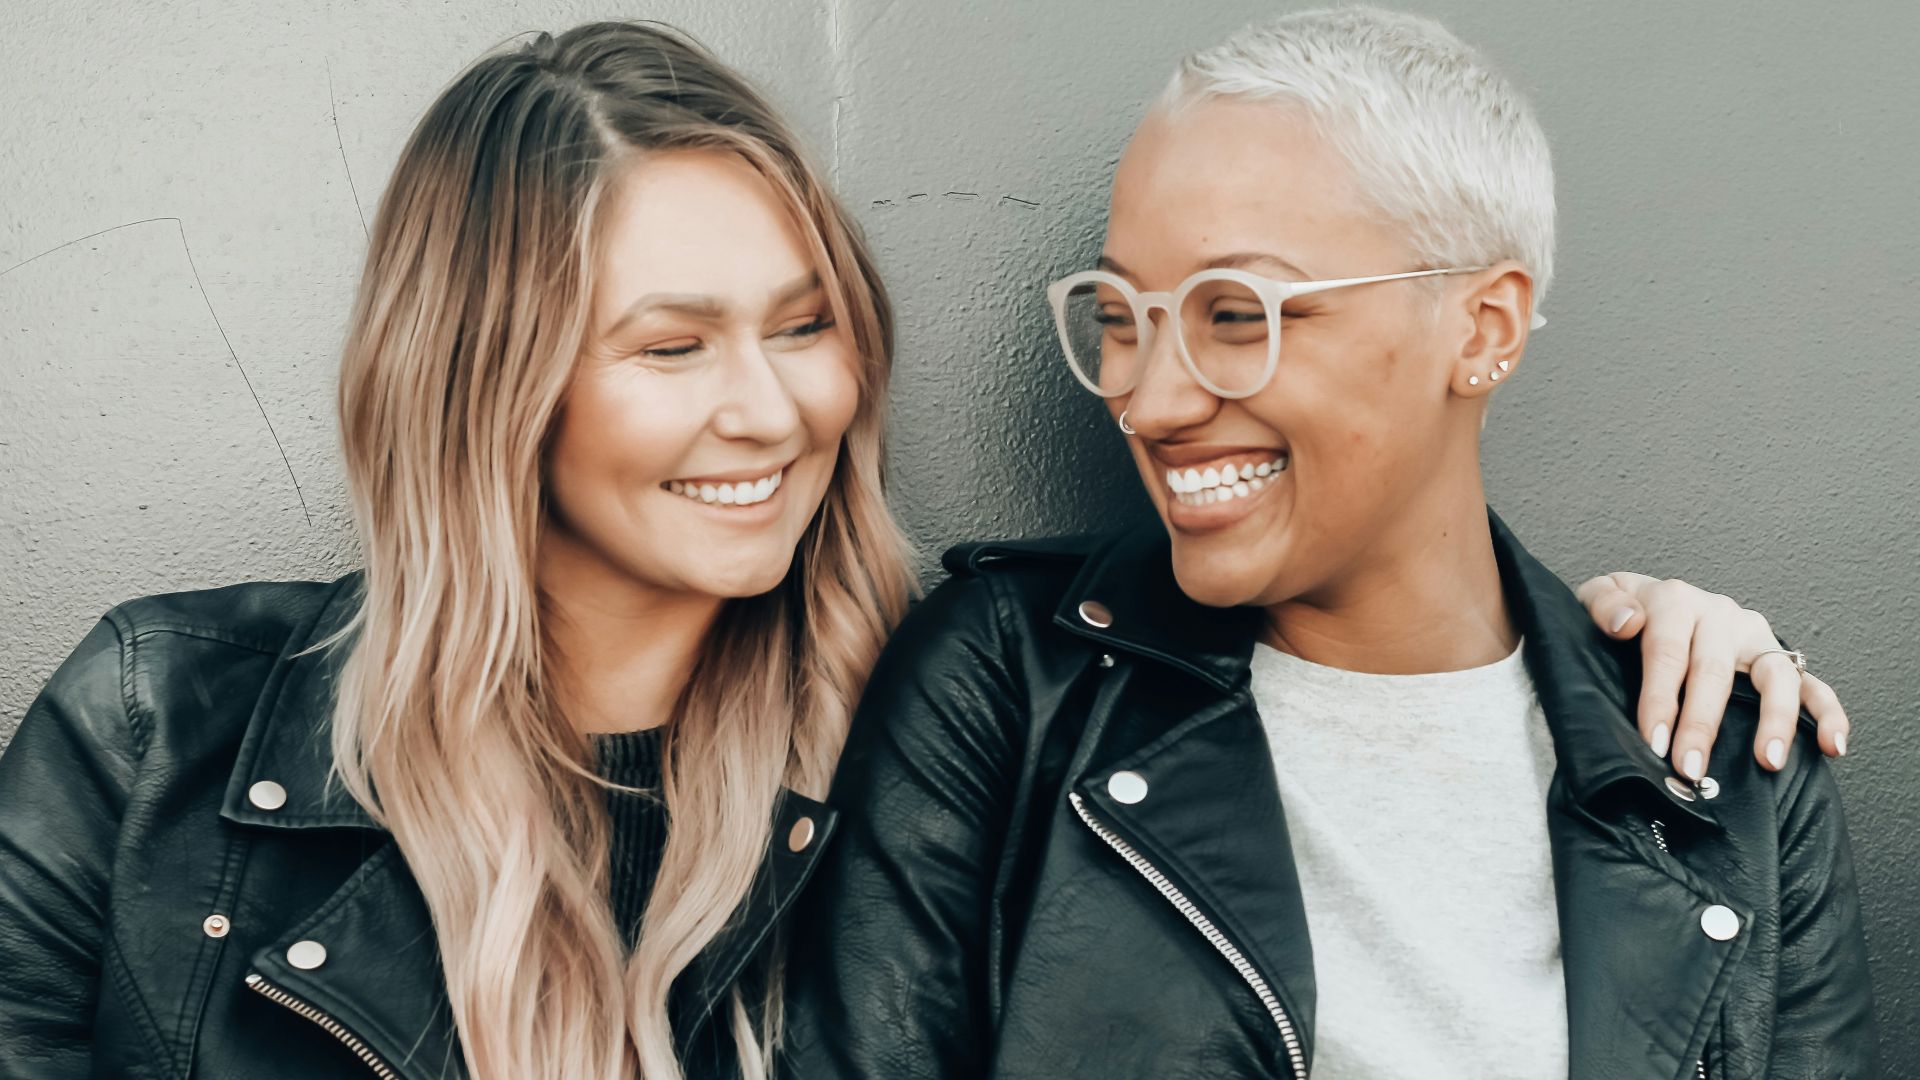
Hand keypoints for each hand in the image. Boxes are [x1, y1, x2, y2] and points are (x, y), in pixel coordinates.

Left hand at [1576, 572, 1848, 776]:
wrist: (1650, 603)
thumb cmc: (1623, 611)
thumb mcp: (1598, 596)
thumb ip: (1603, 604)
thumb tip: (1627, 622)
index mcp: (1674, 602)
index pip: (1668, 653)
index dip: (1660, 699)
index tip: (1654, 741)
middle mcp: (1720, 616)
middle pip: (1715, 672)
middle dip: (1703, 723)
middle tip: (1691, 766)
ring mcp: (1754, 638)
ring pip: (1775, 676)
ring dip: (1775, 720)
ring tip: (1767, 761)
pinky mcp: (1779, 657)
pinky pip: (1812, 685)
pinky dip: (1828, 713)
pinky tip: (1832, 745)